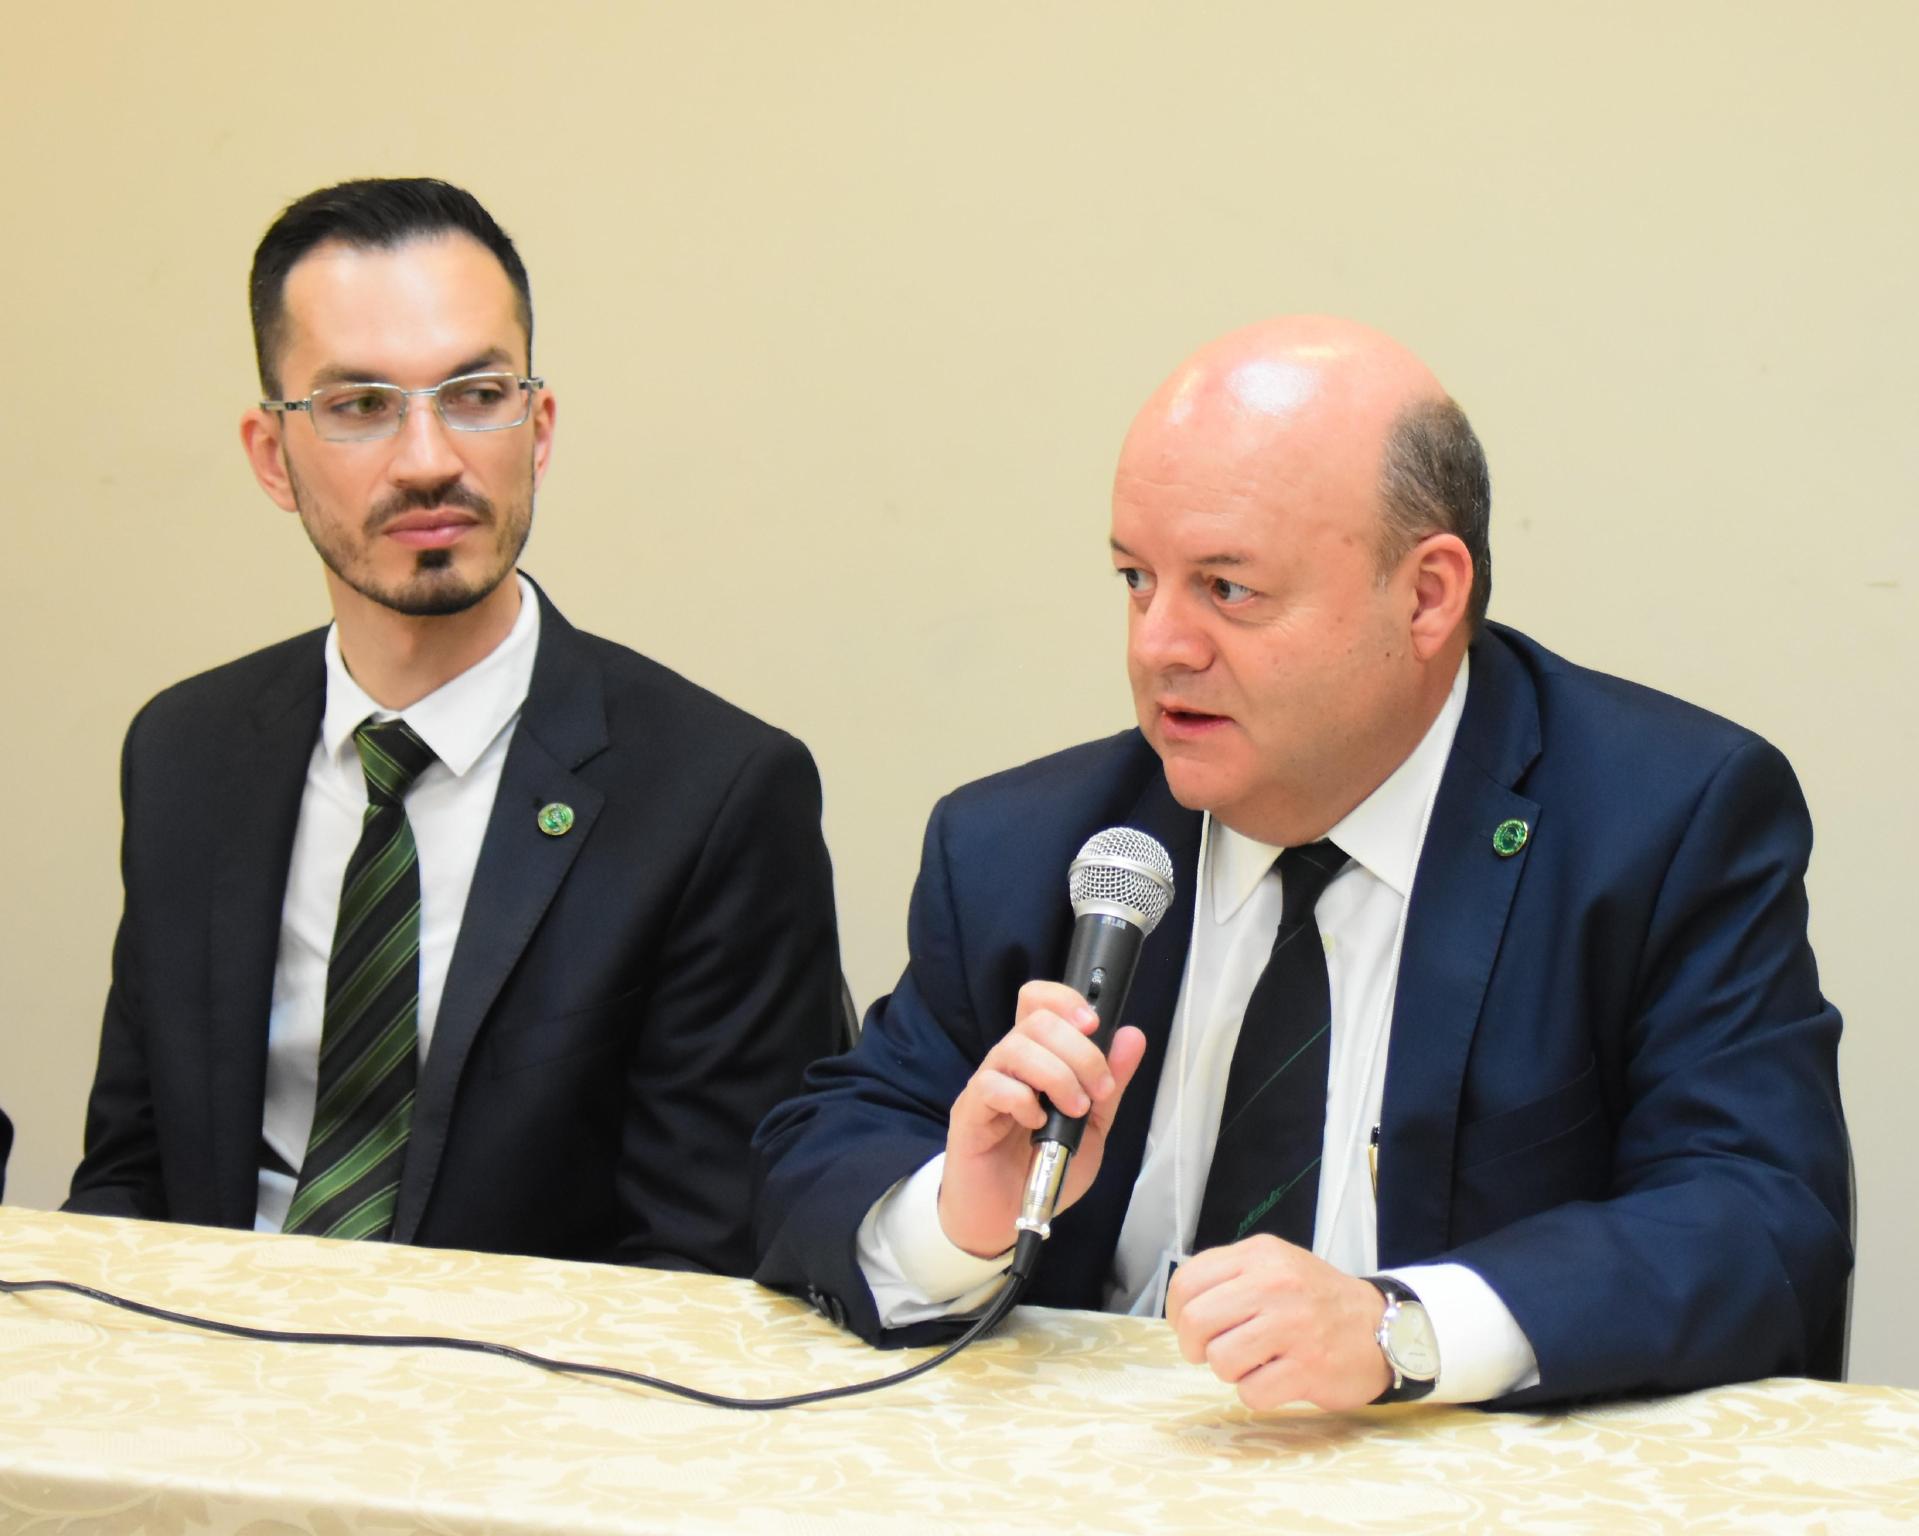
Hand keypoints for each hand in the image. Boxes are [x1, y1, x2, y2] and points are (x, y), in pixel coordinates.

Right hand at [936, 980, 1146, 1258]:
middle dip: (1079, 1050)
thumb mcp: (1093, 1127)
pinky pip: (992, 1086)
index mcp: (1039, 1057)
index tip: (1093, 1026)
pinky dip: (1023, 1101)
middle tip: (1096, 1090)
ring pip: (1017, 1048)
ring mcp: (986, 1084)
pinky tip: (1035, 1124)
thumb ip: (1110, 1084)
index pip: (1039, 1001)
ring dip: (1057, 1076)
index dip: (1065, 1000)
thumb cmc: (1044, 1168)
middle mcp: (1010, 1062)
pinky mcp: (969, 1112)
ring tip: (1073, 1110)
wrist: (1005, 1217)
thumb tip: (1132, 1037)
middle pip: (1036, 1020)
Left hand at [1166, 1235, 1391, 1410]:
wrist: (1382, 1326)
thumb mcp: (1275, 1264)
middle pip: (1194, 1323)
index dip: (1178, 1313)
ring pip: (1219, 1360)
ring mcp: (1292, 1325)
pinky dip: (1258, 1392)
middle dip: (1195, 1347)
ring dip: (1230, 1370)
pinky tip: (1278, 1376)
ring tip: (1256, 1361)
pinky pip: (1251, 1392)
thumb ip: (1229, 1276)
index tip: (1191, 1327)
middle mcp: (1274, 1284)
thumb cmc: (1317, 1299)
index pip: (1186, 1282)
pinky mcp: (1308, 1367)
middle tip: (1214, 1351)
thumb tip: (1182, 1306)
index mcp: (1259, 1255)